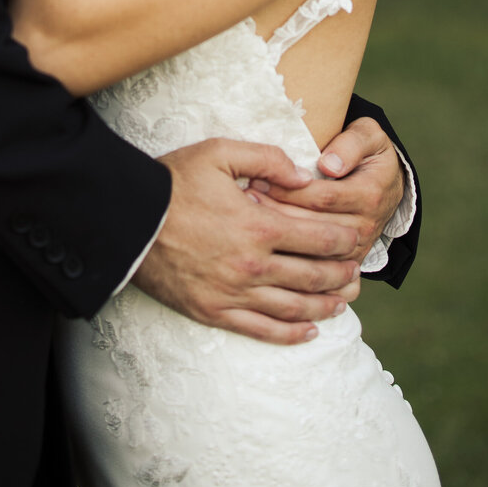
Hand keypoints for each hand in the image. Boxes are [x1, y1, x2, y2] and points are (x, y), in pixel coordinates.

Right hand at [134, 139, 363, 345]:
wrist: (129, 221)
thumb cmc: (174, 182)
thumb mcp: (220, 153)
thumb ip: (267, 158)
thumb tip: (303, 176)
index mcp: (259, 226)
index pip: (317, 238)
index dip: (343, 239)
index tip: (357, 237)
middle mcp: (252, 265)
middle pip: (311, 276)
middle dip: (340, 274)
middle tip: (358, 272)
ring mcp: (233, 294)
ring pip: (293, 308)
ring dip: (324, 305)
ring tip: (343, 301)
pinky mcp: (214, 312)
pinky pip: (261, 330)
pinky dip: (290, 334)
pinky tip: (308, 331)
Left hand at [251, 118, 404, 298]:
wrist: (386, 186)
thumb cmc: (368, 155)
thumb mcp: (368, 136)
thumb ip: (351, 144)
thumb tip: (329, 164)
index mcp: (369, 194)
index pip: (322, 196)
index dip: (289, 189)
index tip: (259, 178)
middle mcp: (365, 226)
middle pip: (313, 225)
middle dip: (276, 211)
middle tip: (245, 198)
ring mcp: (356, 249)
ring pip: (312, 251)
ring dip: (278, 236)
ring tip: (248, 216)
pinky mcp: (346, 263)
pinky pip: (316, 269)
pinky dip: (290, 259)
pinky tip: (266, 246)